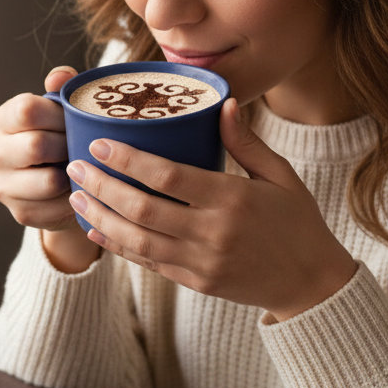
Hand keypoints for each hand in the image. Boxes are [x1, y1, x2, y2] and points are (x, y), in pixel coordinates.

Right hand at [0, 66, 99, 270]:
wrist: (64, 183)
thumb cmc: (65, 135)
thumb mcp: (65, 108)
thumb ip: (63, 88)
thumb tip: (60, 76)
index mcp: (3, 119)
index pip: (27, 109)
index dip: (58, 115)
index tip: (74, 120)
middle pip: (37, 145)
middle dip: (69, 145)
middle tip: (82, 146)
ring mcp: (2, 185)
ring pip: (49, 180)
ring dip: (74, 174)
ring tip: (81, 167)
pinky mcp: (19, 213)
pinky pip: (57, 207)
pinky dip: (75, 198)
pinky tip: (78, 189)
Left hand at [66, 98, 356, 320]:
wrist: (311, 285)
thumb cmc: (298, 222)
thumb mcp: (280, 176)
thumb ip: (246, 142)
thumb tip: (224, 103)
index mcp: (233, 199)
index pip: (167, 176)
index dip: (128, 160)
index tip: (99, 143)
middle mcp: (212, 232)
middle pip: (142, 208)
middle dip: (102, 186)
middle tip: (76, 165)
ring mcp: (201, 262)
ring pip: (136, 240)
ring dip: (101, 216)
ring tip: (76, 195)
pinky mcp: (195, 282)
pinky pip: (148, 262)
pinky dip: (118, 245)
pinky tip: (97, 227)